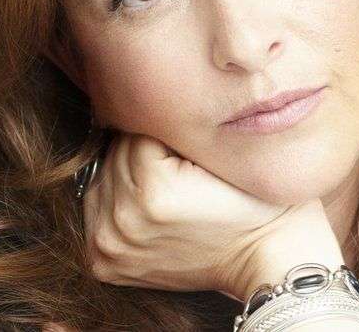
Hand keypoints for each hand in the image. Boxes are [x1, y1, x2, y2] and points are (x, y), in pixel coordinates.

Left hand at [81, 130, 337, 299]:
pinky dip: (116, 203)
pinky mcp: (104, 261)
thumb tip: (148, 97)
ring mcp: (109, 245)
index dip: (166, 132)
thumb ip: (182, 128)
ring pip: (103, 178)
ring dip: (126, 175)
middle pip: (114, 154)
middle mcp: (123, 221)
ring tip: (164, 185)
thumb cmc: (252, 202)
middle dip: (142, 152)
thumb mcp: (224, 155)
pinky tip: (145, 207)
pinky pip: (97, 210)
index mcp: (153, 192)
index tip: (185, 147)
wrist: (261, 256)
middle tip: (177, 166)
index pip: (136, 131)